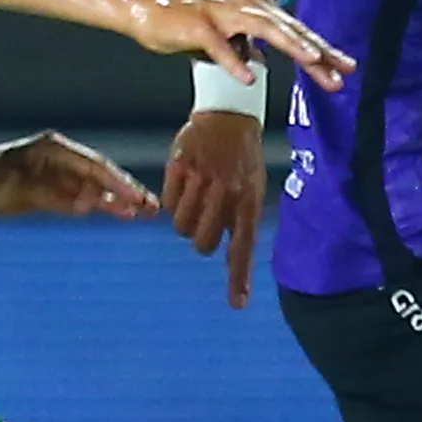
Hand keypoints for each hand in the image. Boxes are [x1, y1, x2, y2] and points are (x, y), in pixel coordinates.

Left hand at [0, 131, 153, 221]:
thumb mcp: (15, 192)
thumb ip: (53, 197)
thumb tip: (86, 205)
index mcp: (53, 151)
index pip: (96, 168)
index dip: (121, 185)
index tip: (141, 199)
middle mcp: (55, 158)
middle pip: (98, 175)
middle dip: (125, 191)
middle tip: (152, 209)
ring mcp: (50, 171)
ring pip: (88, 186)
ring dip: (111, 199)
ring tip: (137, 213)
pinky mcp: (42, 186)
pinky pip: (73, 194)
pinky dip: (91, 203)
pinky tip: (106, 212)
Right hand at [129, 0, 354, 91]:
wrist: (146, 8)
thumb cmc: (186, 23)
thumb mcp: (226, 36)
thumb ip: (246, 45)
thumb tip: (262, 61)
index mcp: (255, 7)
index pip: (295, 31)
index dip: (322, 50)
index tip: (345, 69)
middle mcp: (244, 5)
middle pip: (289, 29)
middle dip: (318, 51)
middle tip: (344, 71)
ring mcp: (221, 13)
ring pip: (263, 27)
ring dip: (290, 42)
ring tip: (312, 60)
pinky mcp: (198, 24)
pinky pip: (218, 45)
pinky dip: (233, 61)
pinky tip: (249, 77)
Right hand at [161, 108, 267, 309]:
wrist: (228, 116)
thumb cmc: (242, 159)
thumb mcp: (253, 188)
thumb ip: (242, 221)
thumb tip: (234, 260)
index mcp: (249, 201)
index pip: (243, 247)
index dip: (239, 278)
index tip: (237, 304)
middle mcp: (228, 193)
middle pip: (203, 243)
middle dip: (201, 239)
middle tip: (205, 220)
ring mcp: (203, 180)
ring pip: (182, 226)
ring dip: (185, 220)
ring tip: (196, 199)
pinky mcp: (181, 167)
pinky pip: (168, 203)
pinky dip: (173, 200)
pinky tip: (186, 183)